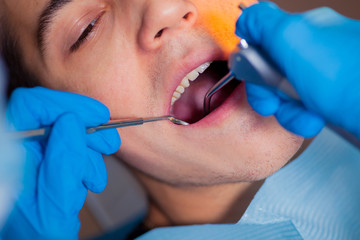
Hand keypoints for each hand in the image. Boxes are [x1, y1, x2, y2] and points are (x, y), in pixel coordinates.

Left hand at [1, 87, 120, 238]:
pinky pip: (73, 146)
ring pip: (69, 132)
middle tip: (109, 145)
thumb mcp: (54, 206)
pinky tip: (88, 179)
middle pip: (54, 116)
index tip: (98, 117)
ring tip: (93, 179)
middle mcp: (18, 149)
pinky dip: (88, 160)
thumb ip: (62, 164)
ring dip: (90, 153)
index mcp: (11, 156)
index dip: (66, 105)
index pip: (31, 107)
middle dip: (88, 129)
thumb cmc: (37, 236)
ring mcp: (34, 154)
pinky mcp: (48, 159)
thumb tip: (72, 122)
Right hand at [236, 2, 359, 137]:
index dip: (253, 63)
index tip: (254, 78)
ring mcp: (324, 77)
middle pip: (273, 71)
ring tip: (305, 113)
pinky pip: (304, 109)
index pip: (263, 42)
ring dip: (288, 109)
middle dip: (270, 91)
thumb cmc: (350, 80)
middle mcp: (315, 51)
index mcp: (305, 30)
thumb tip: (245, 18)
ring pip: (287, 93)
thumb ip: (263, 22)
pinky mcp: (332, 100)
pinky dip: (303, 118)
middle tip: (276, 100)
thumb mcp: (296, 39)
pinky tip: (315, 118)